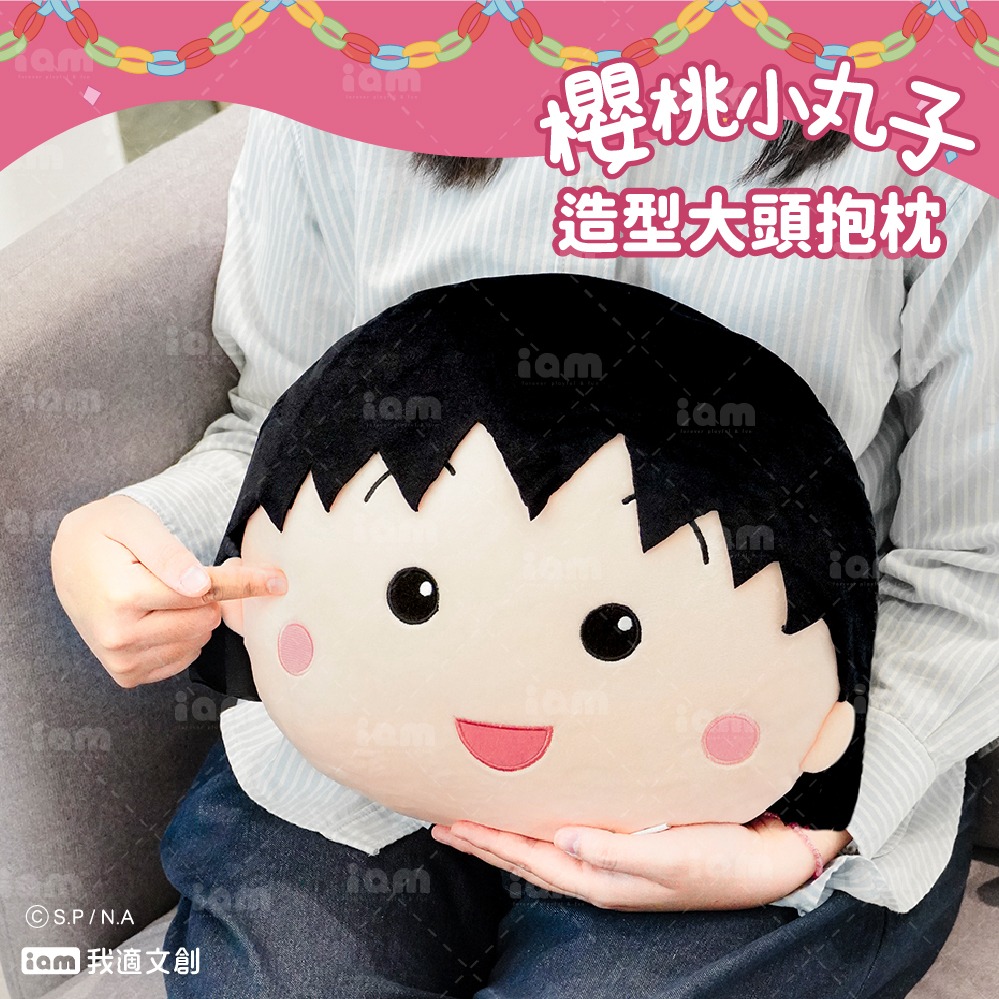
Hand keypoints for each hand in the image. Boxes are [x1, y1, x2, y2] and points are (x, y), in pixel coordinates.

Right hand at [51, 494, 286, 686]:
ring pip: (198, 640)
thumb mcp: (134, 523)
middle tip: (196, 574)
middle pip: (205, 620)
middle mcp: (119, 635)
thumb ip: (169, 553)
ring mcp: (121, 660)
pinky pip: (183, 659)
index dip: (245, 583)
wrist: (66, 559)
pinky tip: (166, 613)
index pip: (203, 593)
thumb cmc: (105, 533)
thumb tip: (200, 587)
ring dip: (198, 615)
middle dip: (213, 596)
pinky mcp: (127, 673)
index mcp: (123, 596)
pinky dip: (186, 635)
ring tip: (174, 591)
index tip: (278, 581)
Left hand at [431, 814, 850, 910]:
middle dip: (486, 840)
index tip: (452, 823)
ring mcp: (615, 855)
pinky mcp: (632, 837)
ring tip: (477, 817)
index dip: (490, 841)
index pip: (530, 859)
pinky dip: (544, 819)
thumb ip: (616, 851)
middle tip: (445, 823)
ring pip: (546, 842)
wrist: (772, 859)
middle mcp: (602, 869)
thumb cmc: (724, 862)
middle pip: (528, 854)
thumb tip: (561, 839)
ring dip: (509, 832)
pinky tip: (538, 808)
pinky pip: (572, 827)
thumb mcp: (672, 860)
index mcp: (603, 878)